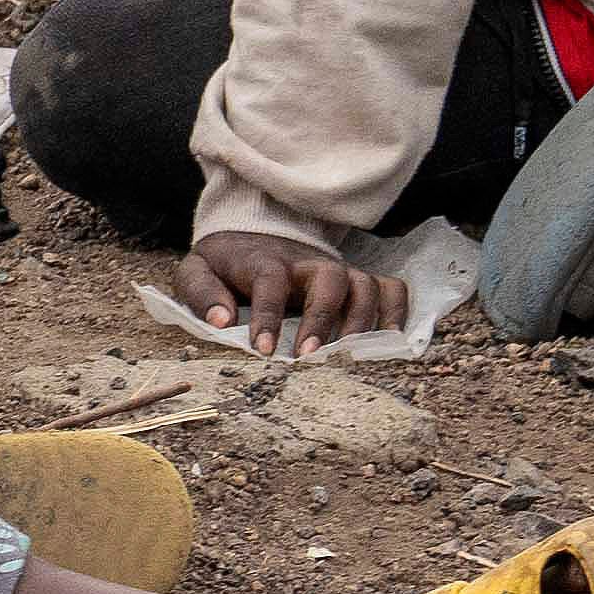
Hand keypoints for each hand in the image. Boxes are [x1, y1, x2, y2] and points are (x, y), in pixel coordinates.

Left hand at [195, 225, 406, 349]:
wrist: (251, 235)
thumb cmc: (225, 265)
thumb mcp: (197, 271)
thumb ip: (201, 293)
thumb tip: (222, 320)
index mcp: (264, 261)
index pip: (270, 282)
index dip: (268, 316)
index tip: (265, 351)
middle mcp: (306, 263)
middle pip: (330, 278)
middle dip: (324, 318)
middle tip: (310, 358)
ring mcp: (336, 271)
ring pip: (365, 284)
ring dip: (362, 320)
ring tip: (349, 357)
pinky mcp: (355, 280)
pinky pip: (390, 288)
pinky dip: (397, 311)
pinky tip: (390, 341)